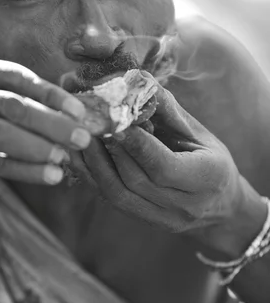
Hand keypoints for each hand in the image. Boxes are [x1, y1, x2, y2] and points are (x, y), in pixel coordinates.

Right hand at [0, 49, 90, 194]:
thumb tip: (42, 107)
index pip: (12, 75)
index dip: (51, 92)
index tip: (79, 109)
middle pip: (13, 102)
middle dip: (55, 120)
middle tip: (85, 136)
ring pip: (2, 132)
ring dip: (42, 146)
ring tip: (69, 158)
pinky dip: (22, 169)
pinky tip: (47, 176)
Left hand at [71, 79, 244, 235]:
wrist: (221, 205)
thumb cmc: (210, 159)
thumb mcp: (199, 133)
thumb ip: (169, 112)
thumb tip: (138, 81)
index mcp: (207, 178)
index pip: (164, 166)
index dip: (136, 144)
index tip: (114, 121)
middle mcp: (185, 205)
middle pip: (136, 180)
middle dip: (109, 150)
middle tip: (89, 123)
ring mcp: (163, 219)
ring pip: (118, 195)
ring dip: (94, 164)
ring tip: (80, 137)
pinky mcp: (145, 221)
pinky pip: (112, 201)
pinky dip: (93, 177)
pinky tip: (80, 156)